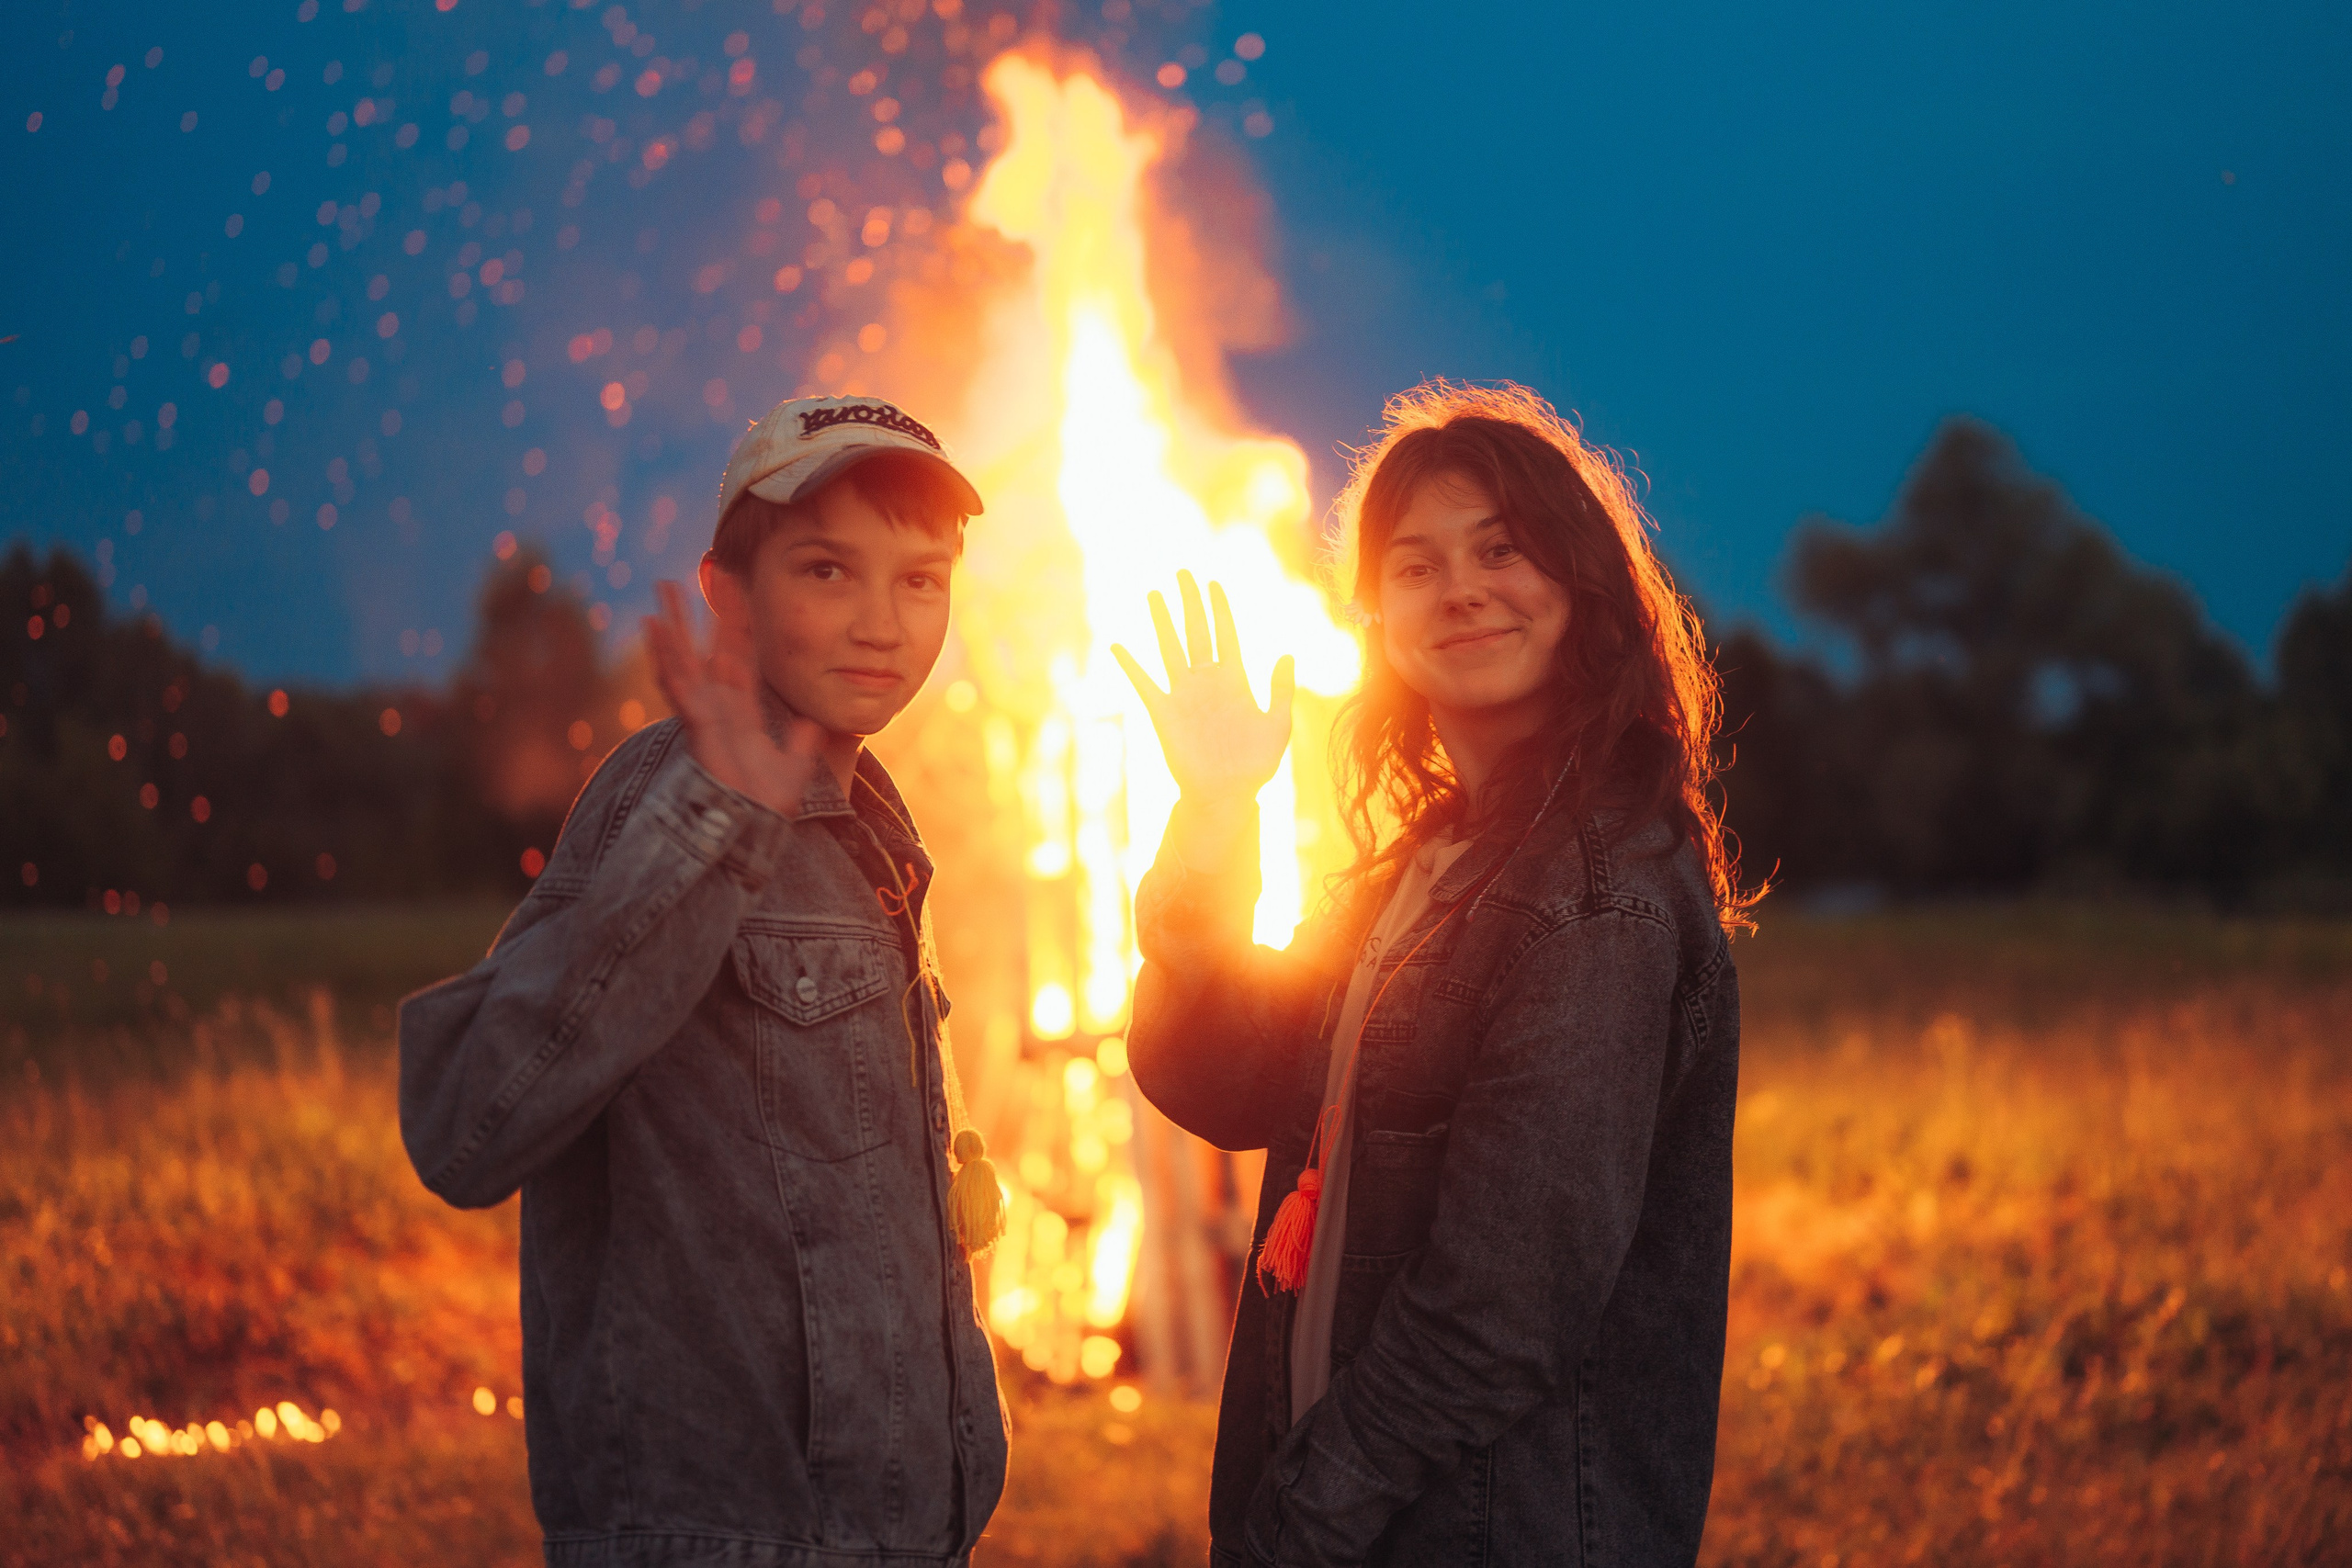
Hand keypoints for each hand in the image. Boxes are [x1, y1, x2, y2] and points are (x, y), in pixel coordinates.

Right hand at [643, 580, 821, 819]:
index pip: (737, 658)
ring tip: (662, 592)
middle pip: (703, 650)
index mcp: (739, 710)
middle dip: (693, 617)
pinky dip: (665, 655)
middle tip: (681, 583)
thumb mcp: (793, 767)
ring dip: (672, 626)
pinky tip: (653, 628)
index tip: (736, 597)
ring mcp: (703, 712)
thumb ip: (802, 744)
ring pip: (684, 659)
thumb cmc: (765, 804)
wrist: (752, 826)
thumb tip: (814, 726)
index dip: (735, 628)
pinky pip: (678, 683)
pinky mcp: (695, 721)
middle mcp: (717, 706)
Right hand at [1113, 571, 1295, 808]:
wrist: (1227, 793)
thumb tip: (1287, 653)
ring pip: (1171, 648)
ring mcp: (1184, 695)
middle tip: (1183, 572)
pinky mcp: (1163, 713)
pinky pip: (1145, 684)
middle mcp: (1207, 681)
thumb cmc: (1256, 763)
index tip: (1213, 583)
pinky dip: (1132, 666)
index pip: (1226, 634)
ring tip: (1154, 594)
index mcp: (1236, 680)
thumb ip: (1281, 690)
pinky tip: (1118, 646)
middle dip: (1190, 602)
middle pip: (1197, 632)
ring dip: (1162, 621)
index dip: (1220, 609)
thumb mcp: (1277, 725)